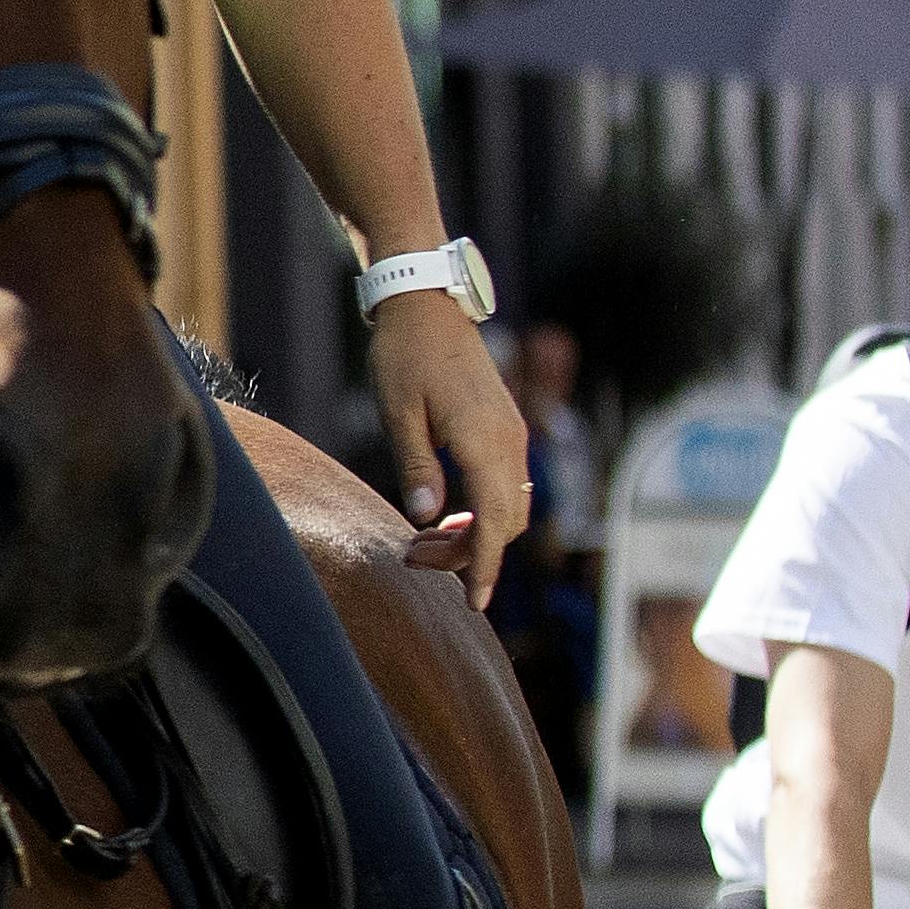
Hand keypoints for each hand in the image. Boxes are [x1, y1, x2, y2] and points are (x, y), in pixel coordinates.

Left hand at [364, 288, 527, 605]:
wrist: (426, 304)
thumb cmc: (405, 354)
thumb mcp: (398, 411)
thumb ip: (416, 465)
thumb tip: (424, 517)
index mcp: (484, 440)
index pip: (494, 522)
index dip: (485, 566)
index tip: (475, 604)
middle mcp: (509, 441)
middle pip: (505, 522)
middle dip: (468, 554)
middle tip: (414, 559)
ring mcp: (511, 434)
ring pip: (508, 506)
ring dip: (474, 533)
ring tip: (422, 543)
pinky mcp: (505, 428)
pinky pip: (505, 485)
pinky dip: (482, 509)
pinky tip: (445, 515)